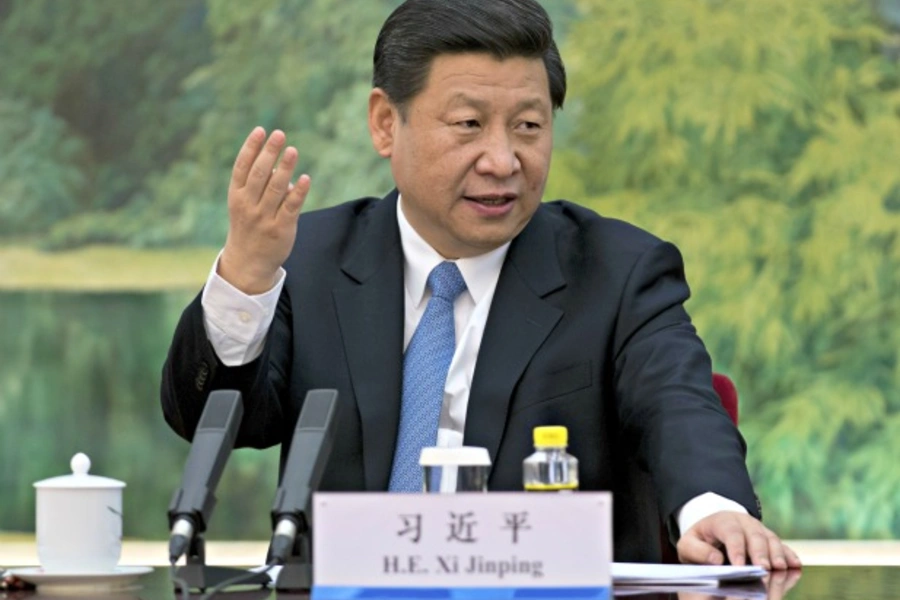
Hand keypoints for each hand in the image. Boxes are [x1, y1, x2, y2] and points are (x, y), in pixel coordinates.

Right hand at [219, 127, 310, 293]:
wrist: (247, 262)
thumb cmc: (248, 226)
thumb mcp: (243, 204)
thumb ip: (257, 184)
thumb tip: (284, 165)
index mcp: (236, 196)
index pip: (242, 167)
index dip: (251, 147)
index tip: (260, 130)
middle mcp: (248, 205)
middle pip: (259, 174)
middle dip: (269, 152)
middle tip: (279, 134)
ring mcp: (264, 218)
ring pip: (276, 188)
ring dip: (285, 168)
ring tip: (293, 150)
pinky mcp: (281, 229)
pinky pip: (291, 207)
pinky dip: (299, 192)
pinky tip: (305, 178)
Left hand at [677, 511, 801, 569]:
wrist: (714, 530)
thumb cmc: (700, 541)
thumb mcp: (688, 544)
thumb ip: (697, 551)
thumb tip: (716, 560)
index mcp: (723, 521)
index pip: (731, 533)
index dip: (736, 549)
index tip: (738, 566)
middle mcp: (744, 522)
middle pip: (755, 535)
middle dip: (760, 553)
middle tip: (763, 569)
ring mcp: (760, 530)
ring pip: (772, 539)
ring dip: (777, 554)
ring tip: (779, 568)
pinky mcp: (770, 540)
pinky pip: (783, 546)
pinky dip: (789, 555)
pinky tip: (795, 565)